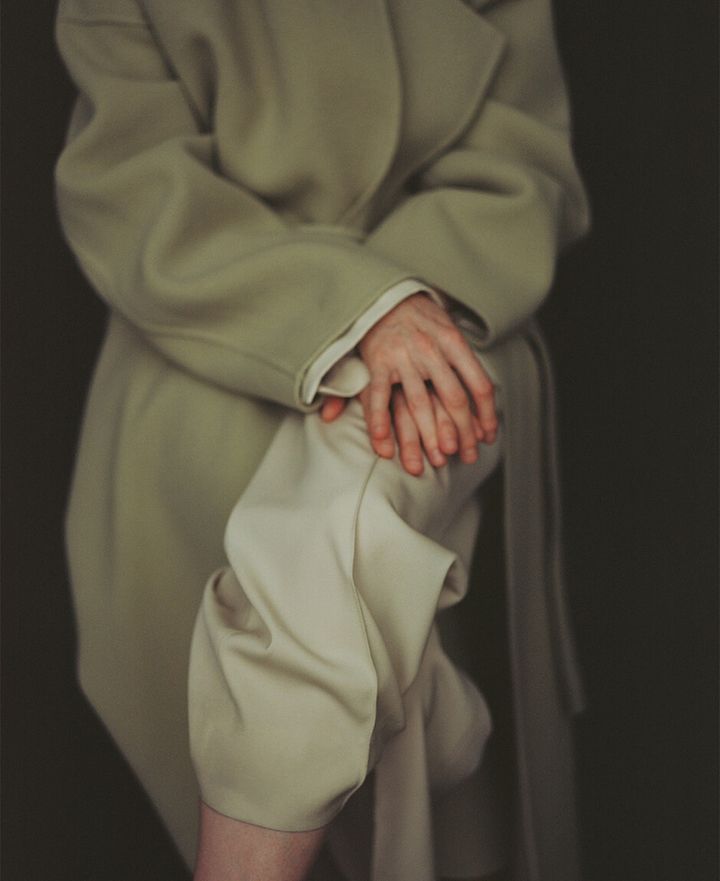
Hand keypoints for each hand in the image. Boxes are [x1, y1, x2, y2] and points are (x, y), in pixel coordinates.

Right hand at [320, 292, 496, 474]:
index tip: (488, 437)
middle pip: (454, 399)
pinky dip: (380, 425)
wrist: (384, 294)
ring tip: (436, 462)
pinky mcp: (378, 363)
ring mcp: (404, 357)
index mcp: (454, 342)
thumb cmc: (420, 319)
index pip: (479, 384)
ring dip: (428, 437)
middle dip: (463, 433)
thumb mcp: (449, 330)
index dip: (486, 414)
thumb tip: (482, 402)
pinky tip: (385, 448)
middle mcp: (432, 350)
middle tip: (467, 457)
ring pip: (419, 405)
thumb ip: (463, 364)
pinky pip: (379, 399)